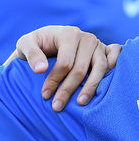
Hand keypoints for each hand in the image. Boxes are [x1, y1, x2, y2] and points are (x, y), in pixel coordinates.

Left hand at [7, 26, 121, 111]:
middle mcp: (85, 38)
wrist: (46, 40)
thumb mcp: (25, 45)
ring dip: (90, 88)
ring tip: (80, 103)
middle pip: (81, 69)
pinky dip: (112, 73)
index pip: (65, 62)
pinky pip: (115, 61)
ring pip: (100, 69)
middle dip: (68, 89)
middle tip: (57, 106)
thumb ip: (31, 54)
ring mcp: (98, 44)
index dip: (55, 80)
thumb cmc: (35, 44)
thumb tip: (41, 70)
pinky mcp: (106, 50)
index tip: (45, 95)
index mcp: (67, 33)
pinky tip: (102, 88)